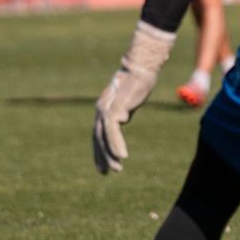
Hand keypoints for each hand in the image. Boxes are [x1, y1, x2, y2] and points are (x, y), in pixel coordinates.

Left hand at [93, 22, 175, 173]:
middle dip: (101, 156)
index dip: (99, 149)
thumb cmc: (139, 80)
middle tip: (107, 172)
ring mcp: (106, 109)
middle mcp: (101, 109)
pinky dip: (116, 144)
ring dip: (109, 154)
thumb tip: (123, 119)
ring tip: (117, 168)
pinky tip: (122, 155)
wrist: (142, 67)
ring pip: (103, 136)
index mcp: (104, 108)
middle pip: (97, 137)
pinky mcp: (115, 108)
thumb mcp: (130, 99)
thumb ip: (124, 109)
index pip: (98, 133)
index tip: (103, 165)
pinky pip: (113, 131)